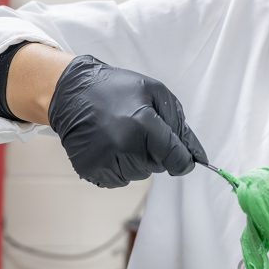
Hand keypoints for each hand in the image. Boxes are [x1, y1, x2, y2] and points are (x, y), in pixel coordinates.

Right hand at [47, 55, 207, 187]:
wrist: (72, 93)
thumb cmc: (116, 89)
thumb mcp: (155, 92)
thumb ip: (178, 124)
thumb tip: (196, 155)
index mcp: (143, 124)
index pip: (176, 158)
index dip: (184, 161)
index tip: (184, 158)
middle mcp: (125, 146)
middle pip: (158, 167)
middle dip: (155, 151)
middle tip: (138, 129)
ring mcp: (106, 160)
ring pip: (139, 174)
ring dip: (137, 159)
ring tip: (120, 135)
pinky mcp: (92, 170)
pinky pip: (120, 179)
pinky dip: (120, 166)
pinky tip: (109, 146)